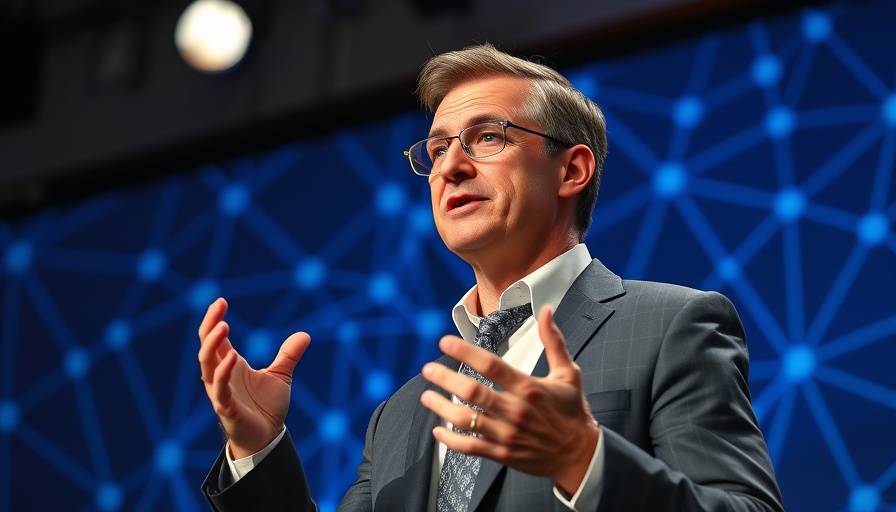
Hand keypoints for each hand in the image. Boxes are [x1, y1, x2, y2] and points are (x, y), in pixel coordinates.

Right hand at [198, 297, 309, 458]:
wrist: (267, 437)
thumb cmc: (266, 407)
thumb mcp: (280, 376)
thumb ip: (289, 356)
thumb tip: (305, 334)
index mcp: (230, 365)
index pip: (215, 339)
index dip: (214, 320)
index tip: (220, 301)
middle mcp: (221, 376)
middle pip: (206, 347)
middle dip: (210, 326)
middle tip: (218, 306)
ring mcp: (221, 392)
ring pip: (207, 365)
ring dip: (212, 345)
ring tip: (223, 326)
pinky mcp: (226, 408)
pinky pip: (220, 388)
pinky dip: (223, 372)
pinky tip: (231, 356)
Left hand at [420, 305, 598, 494]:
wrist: (580, 454)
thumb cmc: (573, 411)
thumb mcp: (569, 373)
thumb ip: (554, 342)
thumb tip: (547, 311)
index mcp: (529, 388)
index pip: (491, 365)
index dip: (465, 352)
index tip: (445, 341)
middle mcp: (516, 411)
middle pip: (472, 392)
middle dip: (445, 378)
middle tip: (428, 369)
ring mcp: (507, 434)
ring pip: (465, 420)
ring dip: (441, 407)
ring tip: (427, 396)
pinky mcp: (502, 453)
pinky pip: (470, 447)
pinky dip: (450, 440)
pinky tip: (438, 430)